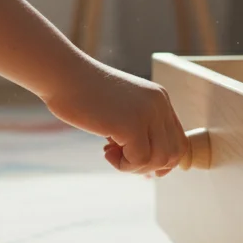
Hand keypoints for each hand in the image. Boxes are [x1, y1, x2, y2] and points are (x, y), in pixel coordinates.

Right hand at [42, 62, 187, 176]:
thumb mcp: (121, 109)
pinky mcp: (132, 124)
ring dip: (134, 166)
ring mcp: (148, 113)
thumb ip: (138, 129)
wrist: (63, 74)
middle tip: (122, 158)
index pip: (179, 141)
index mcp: (160, 100)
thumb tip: (151, 167)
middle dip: (149, 166)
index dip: (161, 160)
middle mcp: (160, 105)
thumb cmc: (83, 94)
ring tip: (111, 153)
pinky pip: (139, 160)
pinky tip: (105, 151)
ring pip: (160, 160)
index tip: (135, 160)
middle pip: (175, 154)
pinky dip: (123, 165)